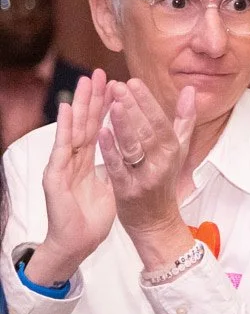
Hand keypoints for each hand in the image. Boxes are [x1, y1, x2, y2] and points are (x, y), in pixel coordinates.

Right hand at [33, 73, 116, 282]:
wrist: (77, 240)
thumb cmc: (93, 213)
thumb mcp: (112, 182)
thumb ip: (118, 162)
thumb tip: (130, 148)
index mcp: (87, 158)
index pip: (97, 127)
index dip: (105, 106)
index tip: (115, 84)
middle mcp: (74, 158)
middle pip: (84, 123)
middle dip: (92, 98)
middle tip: (97, 73)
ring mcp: (63, 165)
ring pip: (72, 130)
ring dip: (78, 106)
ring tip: (83, 83)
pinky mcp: (55, 176)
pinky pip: (63, 151)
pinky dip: (66, 131)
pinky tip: (69, 113)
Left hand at [102, 79, 197, 269]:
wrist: (156, 221)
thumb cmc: (164, 181)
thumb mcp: (179, 150)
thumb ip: (185, 119)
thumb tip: (190, 90)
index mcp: (173, 150)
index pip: (161, 121)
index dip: (147, 101)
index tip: (133, 81)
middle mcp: (162, 162)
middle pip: (147, 131)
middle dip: (133, 107)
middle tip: (119, 85)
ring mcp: (145, 176)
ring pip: (134, 146)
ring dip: (124, 125)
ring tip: (113, 103)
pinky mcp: (128, 190)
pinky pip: (118, 167)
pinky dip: (110, 150)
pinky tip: (101, 133)